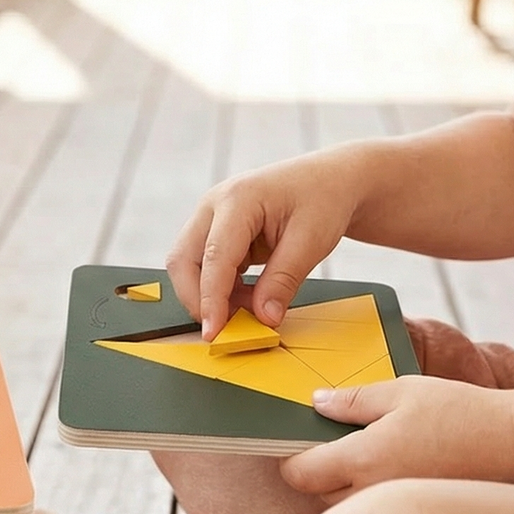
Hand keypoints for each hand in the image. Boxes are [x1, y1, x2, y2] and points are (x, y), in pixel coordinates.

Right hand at [165, 153, 361, 337]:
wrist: (330, 181)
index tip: (213, 333)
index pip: (214, 255)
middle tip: (226, 329)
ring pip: (190, 266)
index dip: (210, 298)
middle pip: (183, 259)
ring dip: (213, 296)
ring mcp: (212, 218)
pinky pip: (207, 268)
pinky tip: (251, 297)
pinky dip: (223, 290)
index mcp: (238, 199)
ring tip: (253, 308)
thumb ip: (284, 281)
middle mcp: (215, 206)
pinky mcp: (217, 233)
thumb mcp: (312, 241)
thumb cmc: (323, 199)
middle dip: (197, 299)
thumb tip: (263, 318)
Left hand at [279, 376, 513, 501]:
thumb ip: (353, 399)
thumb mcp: (402, 391)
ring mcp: (397, 512)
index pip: (300, 474)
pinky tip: (393, 472)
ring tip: (367, 456)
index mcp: (364, 459)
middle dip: (318, 473)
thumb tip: (315, 403)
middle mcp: (374, 494)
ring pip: (349, 510)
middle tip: (335, 443)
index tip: (295, 444)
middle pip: (319, 496)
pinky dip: (374, 499)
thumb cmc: (460, 411)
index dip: (290, 460)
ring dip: (345, 489)